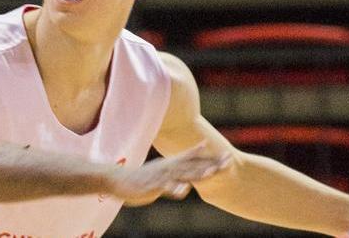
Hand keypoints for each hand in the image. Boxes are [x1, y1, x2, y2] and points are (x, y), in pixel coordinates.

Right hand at [107, 143, 227, 205]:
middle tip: (229, 161)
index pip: (196, 160)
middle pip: (194, 165)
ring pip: (183, 174)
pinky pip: (165, 187)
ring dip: (197, 173)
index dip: (212, 158)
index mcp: (172, 164)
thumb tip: (188, 176)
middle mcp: (169, 167)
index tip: (229, 156)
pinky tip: (184, 190)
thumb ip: (178, 168)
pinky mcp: (152, 185)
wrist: (119, 180)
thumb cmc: (143, 178)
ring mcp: (162, 176)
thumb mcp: (163, 170)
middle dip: (212, 163)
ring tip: (212, 172)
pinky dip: (174, 188)